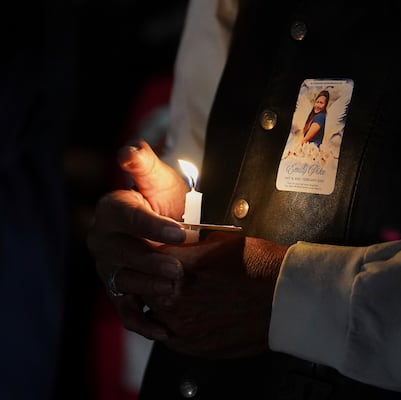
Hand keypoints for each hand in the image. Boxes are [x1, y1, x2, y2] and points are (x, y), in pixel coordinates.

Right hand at [87, 140, 189, 339]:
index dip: (152, 225)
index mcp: (112, 209)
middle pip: (122, 254)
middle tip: (178, 268)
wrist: (172, 221)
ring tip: (173, 293)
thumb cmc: (167, 197)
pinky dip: (143, 322)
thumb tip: (130, 150)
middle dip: (151, 261)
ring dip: (148, 289)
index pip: (127, 217)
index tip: (179, 231)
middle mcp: (103, 240)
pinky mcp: (120, 290)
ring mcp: (110, 268)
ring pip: (123, 282)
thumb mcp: (160, 178)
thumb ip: (145, 165)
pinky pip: (126, 310)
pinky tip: (164, 330)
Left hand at [147, 231, 287, 358]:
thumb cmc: (260, 267)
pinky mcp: (194, 346)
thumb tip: (179, 247)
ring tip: (166, 294)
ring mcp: (182, 327)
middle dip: (139, 276)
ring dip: (151, 302)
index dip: (142, 251)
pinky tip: (180, 315)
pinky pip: (165, 336)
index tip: (145, 251)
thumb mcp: (220, 243)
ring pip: (145, 314)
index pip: (139, 257)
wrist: (286, 297)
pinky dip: (167, 325)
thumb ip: (190, 248)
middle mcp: (172, 300)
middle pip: (133, 285)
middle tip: (149, 272)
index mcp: (175, 268)